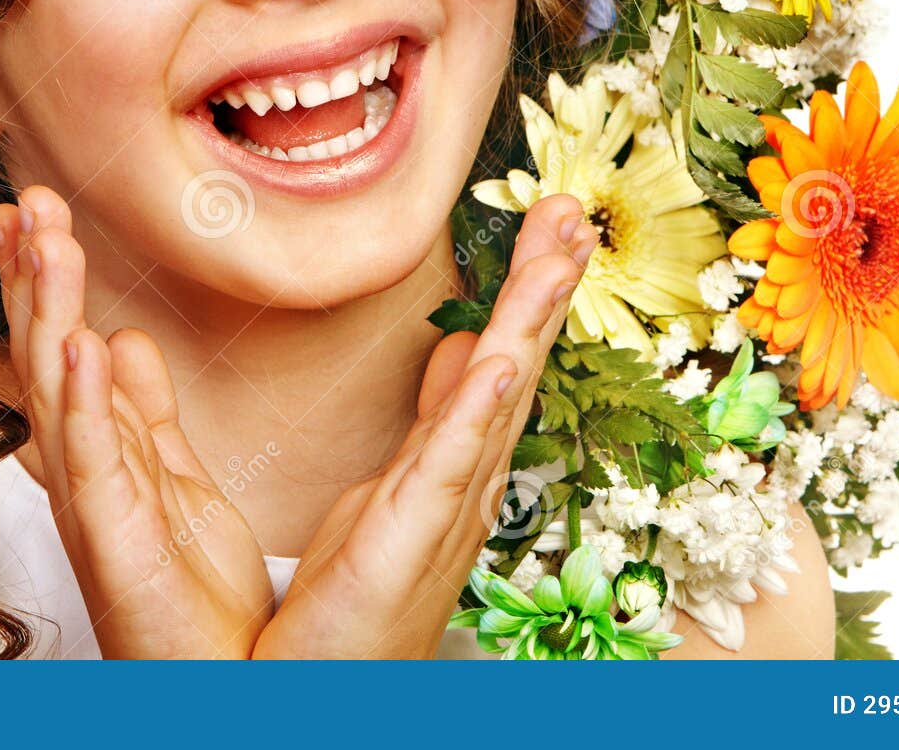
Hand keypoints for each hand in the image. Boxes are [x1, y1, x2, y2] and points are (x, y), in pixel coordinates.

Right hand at [0, 186, 273, 658]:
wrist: (213, 679)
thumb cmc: (190, 591)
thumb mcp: (171, 478)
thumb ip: (145, 409)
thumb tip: (123, 338)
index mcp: (99, 449)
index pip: (62, 343)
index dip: (43, 278)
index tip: (34, 209)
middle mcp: (82, 471)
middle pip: (47, 353)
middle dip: (36, 274)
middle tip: (29, 198)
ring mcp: (90, 504)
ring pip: (58, 391)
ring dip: (50, 310)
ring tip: (45, 238)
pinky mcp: (112, 540)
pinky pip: (94, 461)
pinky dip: (85, 400)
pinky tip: (82, 340)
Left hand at [251, 193, 595, 658]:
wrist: (327, 684)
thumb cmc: (361, 594)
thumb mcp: (397, 481)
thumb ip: (432, 415)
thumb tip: (455, 349)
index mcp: (458, 452)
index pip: (502, 353)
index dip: (529, 287)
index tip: (552, 223)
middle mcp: (468, 474)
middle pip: (516, 361)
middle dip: (545, 285)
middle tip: (571, 212)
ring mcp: (449, 503)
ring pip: (498, 396)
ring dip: (528, 323)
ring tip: (557, 256)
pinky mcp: (415, 532)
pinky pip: (452, 462)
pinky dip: (478, 409)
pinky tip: (494, 360)